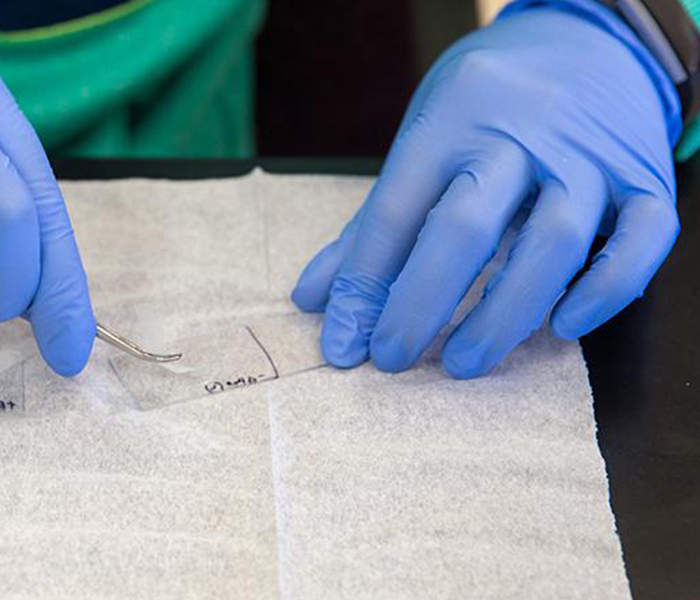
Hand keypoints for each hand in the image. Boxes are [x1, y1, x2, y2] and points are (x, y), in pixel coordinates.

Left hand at [291, 2, 680, 377]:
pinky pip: (643, 239)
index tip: (345, 344)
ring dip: (506, 312)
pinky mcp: (645, 175)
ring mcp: (589, 153)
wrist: (587, 38)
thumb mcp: (423, 137)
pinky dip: (606, 288)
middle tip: (393, 358)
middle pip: (467, 226)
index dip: (365, 284)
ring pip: (556, 240)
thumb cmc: (486, 103)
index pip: (396, 210)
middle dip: (421, 301)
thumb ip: (373, 223)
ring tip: (464, 361)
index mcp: (450, 119)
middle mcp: (521, 131)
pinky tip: (563, 327)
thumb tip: (315, 299)